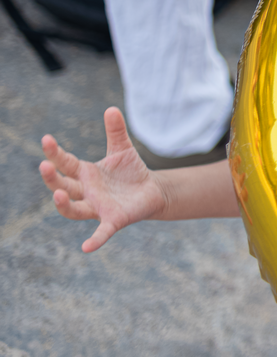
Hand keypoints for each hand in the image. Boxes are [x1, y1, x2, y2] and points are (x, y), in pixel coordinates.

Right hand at [39, 107, 167, 252]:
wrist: (151, 191)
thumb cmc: (130, 171)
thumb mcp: (123, 149)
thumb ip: (116, 131)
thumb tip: (111, 108)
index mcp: (86, 174)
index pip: (66, 163)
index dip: (55, 153)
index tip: (46, 139)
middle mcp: (87, 192)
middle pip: (63, 186)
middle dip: (52, 178)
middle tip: (44, 165)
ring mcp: (98, 207)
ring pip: (74, 210)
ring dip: (63, 204)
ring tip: (57, 194)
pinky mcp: (114, 220)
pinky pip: (101, 232)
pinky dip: (95, 240)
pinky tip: (86, 248)